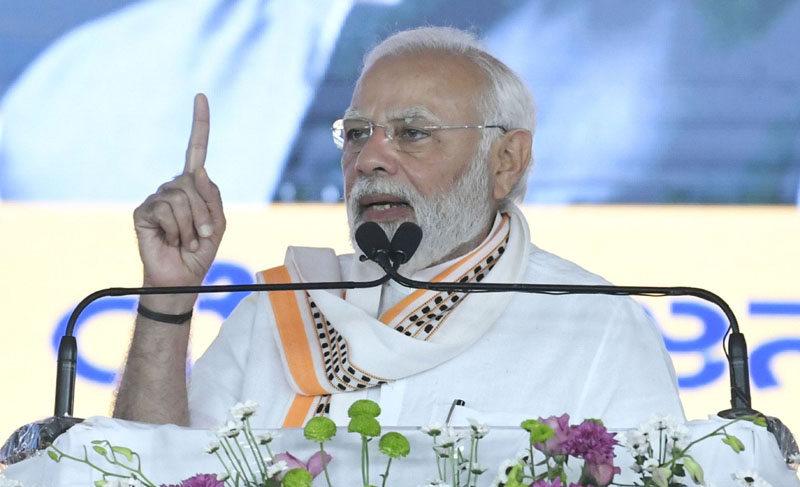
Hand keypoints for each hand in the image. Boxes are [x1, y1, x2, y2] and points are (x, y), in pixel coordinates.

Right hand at [133, 94, 225, 300]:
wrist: (182, 277)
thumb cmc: (201, 251)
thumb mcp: (218, 223)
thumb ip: (212, 196)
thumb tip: (197, 171)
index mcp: (194, 187)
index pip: (196, 150)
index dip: (199, 124)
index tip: (201, 96)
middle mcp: (173, 187)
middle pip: (194, 183)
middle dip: (205, 214)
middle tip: (202, 237)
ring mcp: (156, 198)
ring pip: (181, 197)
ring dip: (192, 226)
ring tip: (188, 242)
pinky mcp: (143, 212)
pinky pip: (166, 210)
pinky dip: (177, 230)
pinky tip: (172, 241)